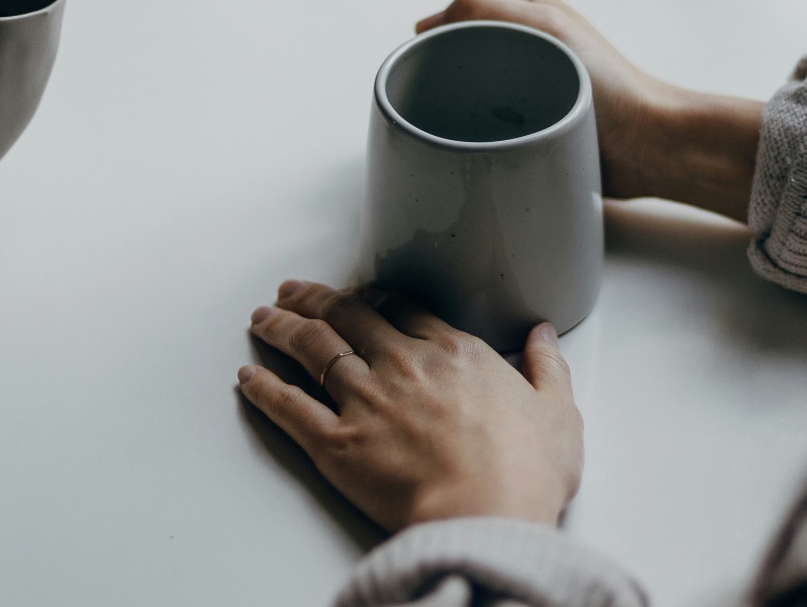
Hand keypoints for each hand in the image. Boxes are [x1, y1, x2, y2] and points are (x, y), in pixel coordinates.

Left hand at [238, 280, 581, 531]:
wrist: (486, 515)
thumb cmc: (525, 473)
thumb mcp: (558, 413)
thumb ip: (548, 368)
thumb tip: (544, 336)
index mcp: (454, 353)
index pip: (402, 309)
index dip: (373, 297)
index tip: (358, 293)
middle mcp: (402, 365)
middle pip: (348, 316)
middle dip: (315, 298)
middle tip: (293, 290)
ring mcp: (365, 400)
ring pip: (312, 349)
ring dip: (282, 328)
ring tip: (262, 317)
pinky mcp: (336, 443)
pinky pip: (289, 407)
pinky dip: (264, 389)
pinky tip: (247, 377)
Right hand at [418, 0, 762, 221]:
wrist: (647, 146)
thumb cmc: (607, 84)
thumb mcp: (545, 26)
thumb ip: (485, 6)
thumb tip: (427, 24)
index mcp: (528, 8)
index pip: (459, 14)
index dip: (439, 40)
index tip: (430, 69)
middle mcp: (527, 41)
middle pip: (460, 54)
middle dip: (446, 77)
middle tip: (443, 104)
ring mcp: (529, 83)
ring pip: (470, 91)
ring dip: (461, 109)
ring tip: (463, 127)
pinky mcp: (532, 121)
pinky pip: (489, 123)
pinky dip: (478, 132)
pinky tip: (476, 145)